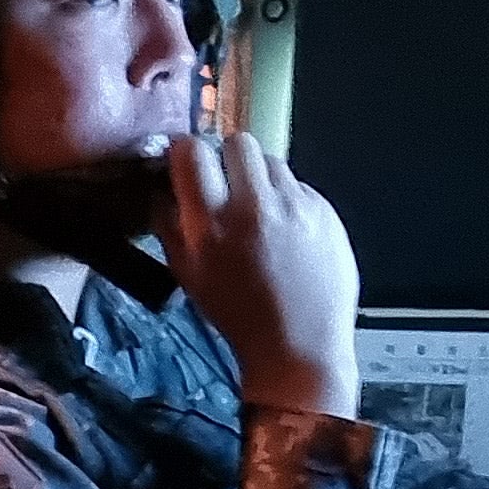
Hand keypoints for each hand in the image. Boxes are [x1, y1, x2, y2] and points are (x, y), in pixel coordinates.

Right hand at [160, 133, 360, 416]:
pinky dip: (288, 200)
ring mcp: (296, 206)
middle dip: (228, 157)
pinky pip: (300, 186)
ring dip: (260, 178)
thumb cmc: (239, 316)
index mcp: (211, 223)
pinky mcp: (326, 212)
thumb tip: (163, 187)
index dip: (186, 151)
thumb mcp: (188, 274)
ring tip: (260, 212)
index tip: (188, 162)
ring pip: (272, 160)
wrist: (299, 347)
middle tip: (227, 182)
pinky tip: (287, 232)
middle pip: (238, 141)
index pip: (192, 150)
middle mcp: (255, 206)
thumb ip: (169, 224)